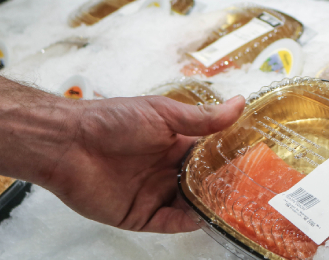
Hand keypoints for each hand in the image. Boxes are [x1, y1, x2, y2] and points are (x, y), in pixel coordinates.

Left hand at [40, 95, 245, 233]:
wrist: (70, 143)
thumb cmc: (113, 120)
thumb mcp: (164, 114)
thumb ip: (203, 118)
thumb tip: (239, 104)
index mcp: (176, 144)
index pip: (211, 156)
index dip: (231, 159)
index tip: (258, 162)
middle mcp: (168, 170)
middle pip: (204, 184)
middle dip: (225, 188)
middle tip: (254, 191)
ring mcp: (155, 194)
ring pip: (191, 206)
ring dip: (210, 207)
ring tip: (235, 208)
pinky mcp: (140, 216)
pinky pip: (170, 223)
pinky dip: (187, 223)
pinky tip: (203, 217)